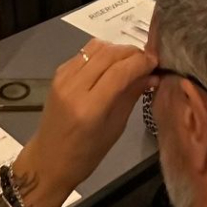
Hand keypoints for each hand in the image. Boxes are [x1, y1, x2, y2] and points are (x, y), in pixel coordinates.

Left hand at [10, 41, 157, 206]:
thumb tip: (152, 75)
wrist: (49, 160)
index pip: (120, 71)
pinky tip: (110, 66)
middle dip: (132, 53)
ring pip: (96, 47)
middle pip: (109, 54)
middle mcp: (74, 87)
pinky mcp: (58, 73)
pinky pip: (85, 53)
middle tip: (147, 61)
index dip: (141, 62)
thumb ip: (132, 96)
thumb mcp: (116, 128)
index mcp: (89, 108)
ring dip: (117, 50)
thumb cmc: (86, 154)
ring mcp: (63, 77)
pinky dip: (102, 54)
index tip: (157, 62)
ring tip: (130, 62)